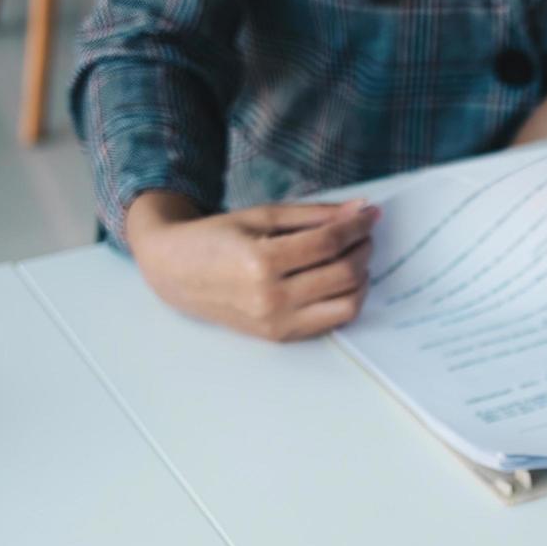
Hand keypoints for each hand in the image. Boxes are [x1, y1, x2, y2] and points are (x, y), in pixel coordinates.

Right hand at [125, 191, 376, 341]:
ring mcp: (276, 322)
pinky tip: (338, 281)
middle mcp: (270, 298)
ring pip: (346, 305)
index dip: (357, 227)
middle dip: (363, 250)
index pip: (329, 243)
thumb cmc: (217, 238)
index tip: (370, 215)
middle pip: (344, 275)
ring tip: (353, 258)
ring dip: (361, 279)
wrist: (176, 272)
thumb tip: (361, 209)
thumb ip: (314, 215)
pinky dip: (345, 300)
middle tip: (363, 235)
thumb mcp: (263, 215)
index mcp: (260, 261)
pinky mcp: (279, 336)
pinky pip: (331, 322)